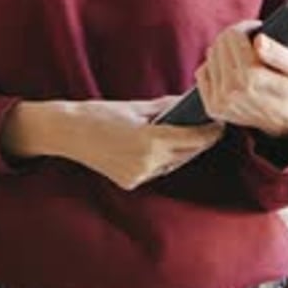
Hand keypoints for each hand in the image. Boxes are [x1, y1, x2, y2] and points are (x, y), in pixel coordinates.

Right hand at [1, 95, 222, 190]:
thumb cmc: (100, 114)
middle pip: (186, 153)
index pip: (191, 139)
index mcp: (149, 142)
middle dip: (200, 141)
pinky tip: (168, 145)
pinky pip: (157, 170)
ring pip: (173, 163)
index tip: (220, 123)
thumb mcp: (136, 107)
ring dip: (184, 150)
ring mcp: (138, 176)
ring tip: (194, 133)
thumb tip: (188, 104)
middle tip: (212, 125)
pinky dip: (165, 158)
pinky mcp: (130, 182)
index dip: (209, 132)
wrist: (67, 132)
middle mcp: (146, 164)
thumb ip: (164, 108)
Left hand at [195, 21, 287, 136]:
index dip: (245, 27)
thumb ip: (280, 53)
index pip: (233, 36)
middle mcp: (231, 90)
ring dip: (225, 50)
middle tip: (249, 41)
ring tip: (242, 56)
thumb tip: (259, 41)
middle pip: (220, 43)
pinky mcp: (212, 107)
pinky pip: (202, 71)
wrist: (284, 123)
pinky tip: (230, 70)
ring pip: (211, 54)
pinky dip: (214, 67)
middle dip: (234, 36)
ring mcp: (219, 101)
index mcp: (251, 77)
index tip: (256, 29)